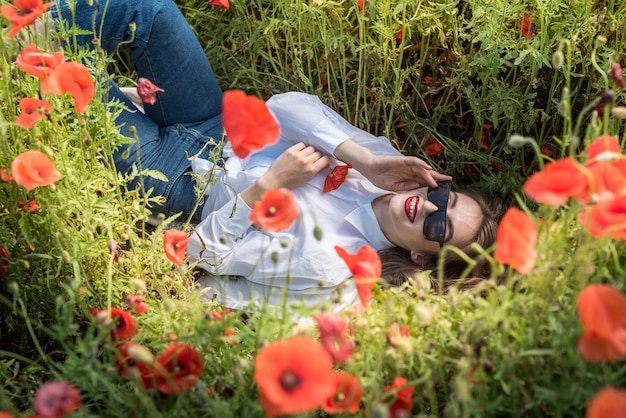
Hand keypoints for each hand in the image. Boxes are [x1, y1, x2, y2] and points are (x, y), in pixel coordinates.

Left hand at [260, 142, 329, 189]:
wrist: (275, 181)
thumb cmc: (290, 183)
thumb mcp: (306, 179)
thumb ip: (315, 170)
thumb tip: (323, 163)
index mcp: (311, 170)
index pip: (325, 159)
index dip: (325, 160)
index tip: (322, 161)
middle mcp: (306, 162)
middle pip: (318, 153)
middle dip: (317, 156)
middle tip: (312, 159)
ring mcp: (298, 155)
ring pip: (311, 148)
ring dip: (310, 152)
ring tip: (305, 156)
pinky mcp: (290, 151)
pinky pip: (301, 145)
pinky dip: (302, 148)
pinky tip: (299, 152)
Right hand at [334, 139, 450, 190]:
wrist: (369, 169)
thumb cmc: (380, 178)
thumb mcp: (393, 187)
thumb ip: (405, 187)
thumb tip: (417, 187)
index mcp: (408, 178)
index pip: (423, 181)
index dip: (433, 184)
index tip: (443, 188)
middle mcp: (409, 171)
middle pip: (426, 174)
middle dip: (438, 177)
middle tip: (449, 180)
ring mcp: (406, 165)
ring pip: (422, 169)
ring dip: (430, 174)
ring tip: (439, 180)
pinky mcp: (401, 160)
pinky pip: (413, 161)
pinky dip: (421, 163)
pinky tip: (428, 167)